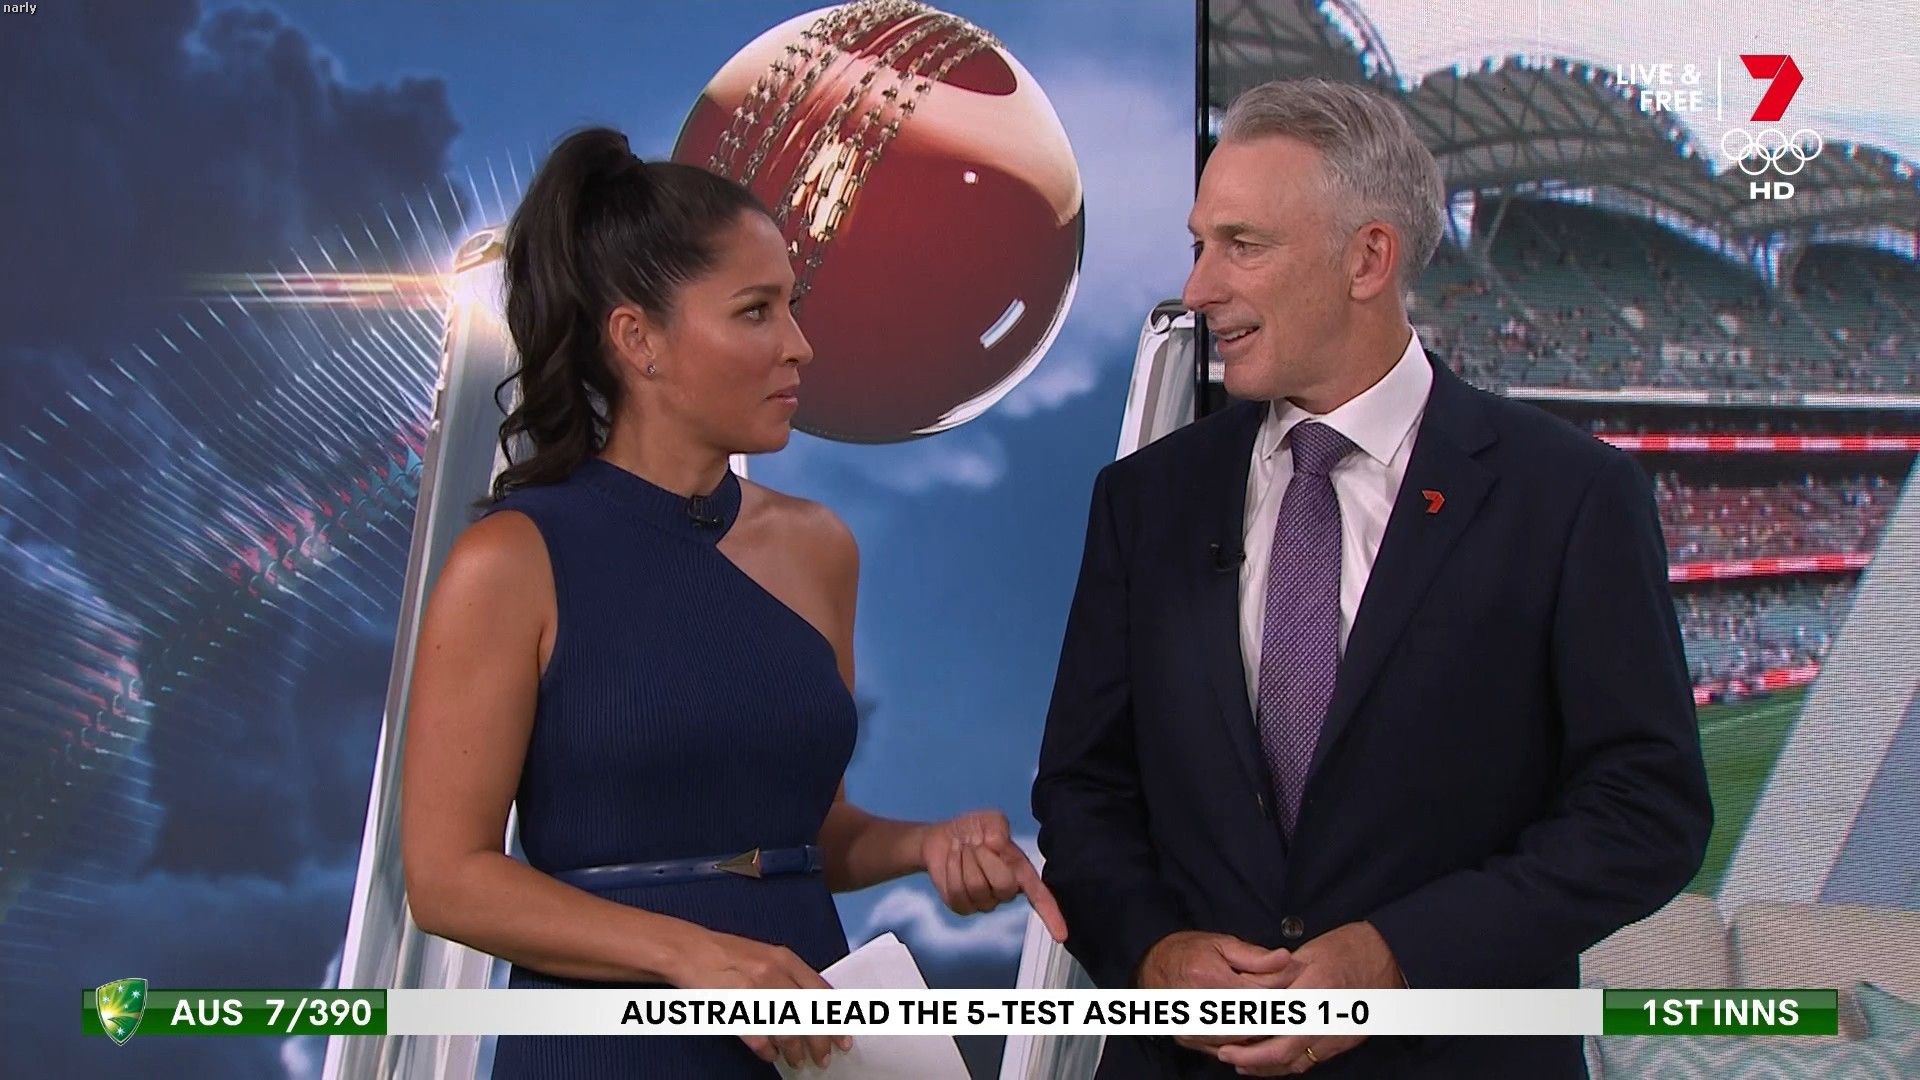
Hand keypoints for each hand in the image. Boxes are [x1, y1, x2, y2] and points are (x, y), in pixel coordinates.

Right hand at [667, 929, 850, 1068]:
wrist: (688, 949)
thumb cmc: (727, 954)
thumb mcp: (766, 956)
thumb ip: (790, 977)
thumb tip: (814, 1006)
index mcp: (785, 959)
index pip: (821, 993)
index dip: (835, 1019)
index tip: (844, 1038)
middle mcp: (774, 972)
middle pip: (808, 1014)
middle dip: (819, 1041)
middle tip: (823, 1058)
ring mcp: (754, 989)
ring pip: (787, 1029)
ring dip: (795, 1050)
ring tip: (798, 1061)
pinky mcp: (734, 1006)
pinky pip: (759, 1037)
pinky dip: (768, 1050)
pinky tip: (771, 1055)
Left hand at [919, 809, 1067, 941]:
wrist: (944, 838)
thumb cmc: (974, 831)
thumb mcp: (990, 819)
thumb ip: (998, 826)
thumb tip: (996, 845)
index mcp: (1021, 872)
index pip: (1040, 897)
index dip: (1052, 915)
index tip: (1061, 935)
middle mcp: (1006, 892)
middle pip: (1003, 885)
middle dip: (985, 858)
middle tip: (976, 844)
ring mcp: (984, 902)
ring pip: (976, 887)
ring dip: (965, 861)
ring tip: (963, 850)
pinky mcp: (962, 906)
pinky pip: (957, 893)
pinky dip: (951, 870)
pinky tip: (953, 861)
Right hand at [1136, 930, 1296, 1058]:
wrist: (1149, 967)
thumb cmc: (1185, 951)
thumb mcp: (1221, 944)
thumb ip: (1255, 956)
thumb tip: (1286, 959)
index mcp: (1210, 980)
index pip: (1261, 994)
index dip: (1283, 986)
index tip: (1296, 977)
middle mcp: (1201, 1010)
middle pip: (1256, 1021)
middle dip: (1276, 1009)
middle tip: (1290, 996)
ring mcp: (1195, 1030)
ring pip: (1245, 1039)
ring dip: (1263, 1026)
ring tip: (1274, 1008)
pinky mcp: (1192, 1041)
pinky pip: (1229, 1048)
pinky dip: (1245, 1039)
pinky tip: (1253, 1024)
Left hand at [1212, 921, 1399, 1074]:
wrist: (1390, 958)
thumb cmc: (1347, 948)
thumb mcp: (1309, 953)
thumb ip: (1279, 976)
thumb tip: (1248, 989)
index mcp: (1316, 991)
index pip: (1276, 1026)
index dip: (1249, 1040)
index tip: (1225, 1042)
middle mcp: (1329, 1019)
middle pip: (1285, 1053)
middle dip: (1253, 1060)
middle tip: (1227, 1056)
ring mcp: (1340, 1035)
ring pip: (1298, 1062)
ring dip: (1268, 1066)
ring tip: (1242, 1061)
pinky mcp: (1346, 1041)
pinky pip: (1312, 1060)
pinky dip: (1288, 1063)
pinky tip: (1271, 1059)